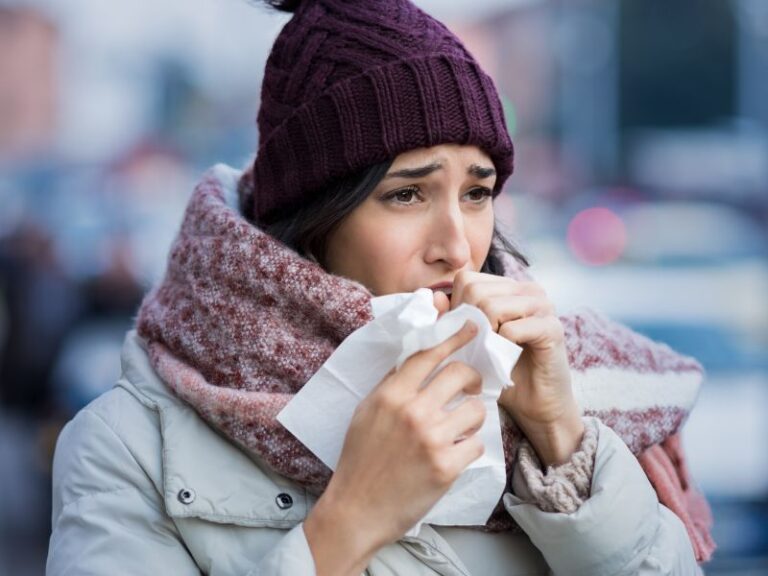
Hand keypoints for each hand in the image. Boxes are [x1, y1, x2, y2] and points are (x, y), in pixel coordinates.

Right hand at [305, 320, 485, 573]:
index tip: (472, 327)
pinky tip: (455, 454)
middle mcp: (413, 411)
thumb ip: (392, 384)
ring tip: (460, 428)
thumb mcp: (366, 412)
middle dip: (472, 379)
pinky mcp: (446, 467)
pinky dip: (469, 448)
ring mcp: (431, 439)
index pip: (429, 354)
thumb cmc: (359, 459)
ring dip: (472, 417)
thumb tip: (418, 357)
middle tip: (471, 388)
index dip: (453, 337)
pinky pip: (476, 444)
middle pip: (460, 374)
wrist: (356, 509)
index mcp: (391, 394)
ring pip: (475, 410)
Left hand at [448, 270, 583, 465]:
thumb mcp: (469, 342)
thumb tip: (434, 297)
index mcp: (509, 287)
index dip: (458, 307)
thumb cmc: (500, 371)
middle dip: (469, 324)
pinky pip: (511, 329)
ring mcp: (543, 306)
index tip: (465, 334)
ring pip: (491, 307)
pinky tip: (507, 358)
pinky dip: (501, 348)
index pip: (467, 279)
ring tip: (491, 353)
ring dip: (484, 337)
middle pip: (477, 291)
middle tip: (478, 347)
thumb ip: (451, 319)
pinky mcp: (552, 327)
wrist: (536, 405)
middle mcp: (528, 289)